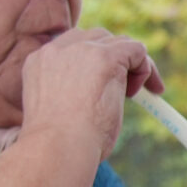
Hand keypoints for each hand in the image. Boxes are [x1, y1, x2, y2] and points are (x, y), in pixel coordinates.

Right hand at [17, 27, 159, 158]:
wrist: (56, 147)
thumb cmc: (57, 143)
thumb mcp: (55, 110)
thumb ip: (70, 92)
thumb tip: (98, 97)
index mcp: (40, 61)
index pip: (73, 46)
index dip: (94, 61)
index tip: (105, 83)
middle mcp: (58, 49)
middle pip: (97, 39)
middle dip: (116, 60)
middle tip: (127, 91)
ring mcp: (82, 51)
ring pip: (119, 42)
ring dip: (133, 66)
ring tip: (133, 96)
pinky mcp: (106, 58)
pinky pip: (136, 49)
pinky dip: (146, 69)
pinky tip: (139, 93)